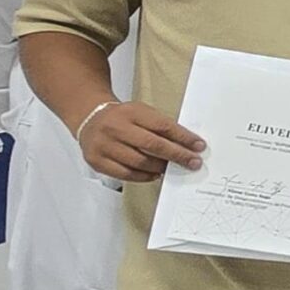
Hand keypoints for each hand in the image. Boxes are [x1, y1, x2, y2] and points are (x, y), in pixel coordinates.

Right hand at [76, 101, 203, 181]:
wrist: (90, 118)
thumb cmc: (122, 117)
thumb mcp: (141, 112)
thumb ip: (161, 126)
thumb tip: (187, 145)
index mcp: (130, 112)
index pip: (162, 126)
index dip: (183, 137)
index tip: (199, 146)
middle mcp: (115, 128)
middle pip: (152, 145)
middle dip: (177, 155)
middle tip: (193, 162)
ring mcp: (104, 145)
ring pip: (140, 162)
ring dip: (161, 168)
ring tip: (173, 168)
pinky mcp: (97, 161)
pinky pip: (126, 174)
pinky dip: (144, 176)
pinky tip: (155, 174)